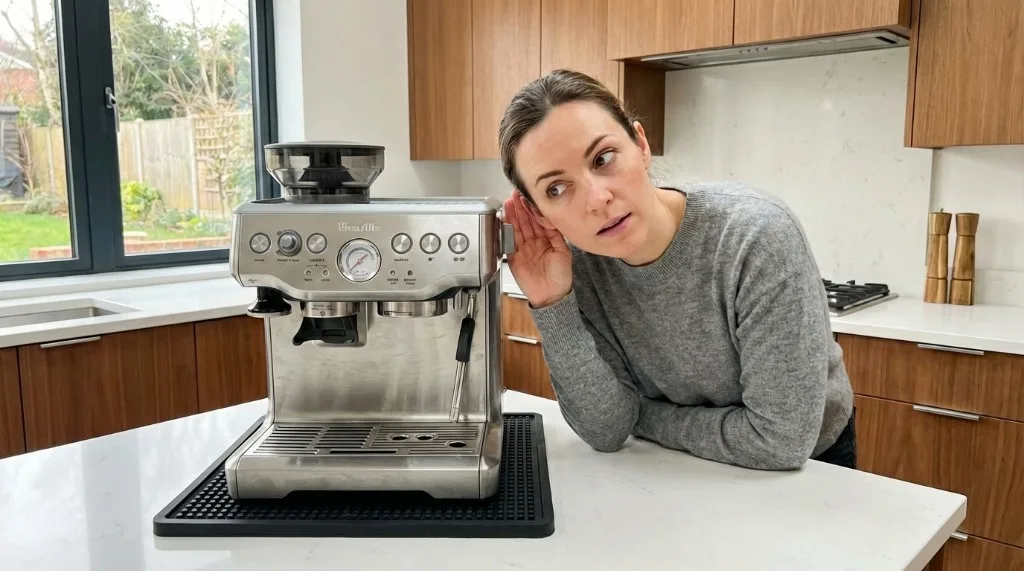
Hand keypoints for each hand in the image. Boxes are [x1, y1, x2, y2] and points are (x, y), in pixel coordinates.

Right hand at [502, 192, 571, 307]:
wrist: (551, 296)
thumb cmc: (561, 277)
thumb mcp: (563, 251)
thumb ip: (555, 234)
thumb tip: (547, 218)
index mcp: (547, 239)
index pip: (538, 220)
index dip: (532, 209)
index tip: (527, 198)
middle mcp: (535, 242)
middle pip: (525, 222)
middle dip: (520, 208)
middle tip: (514, 196)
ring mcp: (523, 249)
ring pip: (516, 229)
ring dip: (512, 216)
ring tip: (508, 203)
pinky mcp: (514, 257)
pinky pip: (508, 242)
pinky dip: (505, 231)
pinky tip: (503, 221)